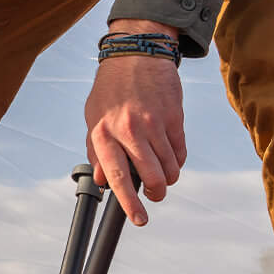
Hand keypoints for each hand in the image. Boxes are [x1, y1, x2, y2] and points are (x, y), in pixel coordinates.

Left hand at [84, 35, 185, 226]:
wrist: (136, 54)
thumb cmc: (111, 89)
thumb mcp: (93, 118)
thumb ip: (97, 150)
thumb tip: (102, 181)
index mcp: (104, 132)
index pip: (116, 175)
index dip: (128, 202)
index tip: (139, 219)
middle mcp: (128, 130)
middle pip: (151, 177)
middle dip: (156, 194)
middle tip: (155, 195)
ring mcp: (153, 123)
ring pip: (170, 168)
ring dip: (168, 178)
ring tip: (161, 173)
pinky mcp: (173, 117)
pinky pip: (180, 152)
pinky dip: (177, 160)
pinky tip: (169, 154)